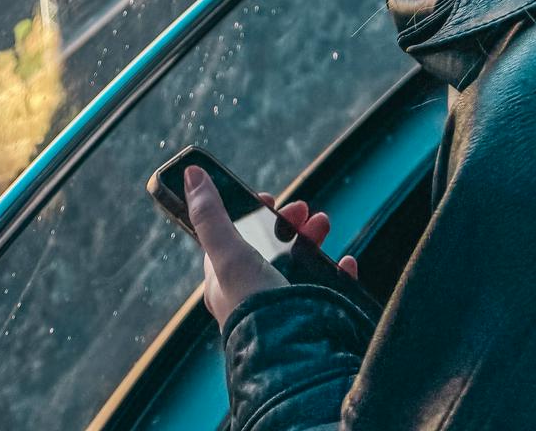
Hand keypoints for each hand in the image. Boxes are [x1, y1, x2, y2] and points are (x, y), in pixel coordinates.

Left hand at [184, 165, 358, 329]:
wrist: (293, 359)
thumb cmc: (254, 308)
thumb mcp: (228, 255)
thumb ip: (211, 217)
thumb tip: (191, 175)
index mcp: (225, 281)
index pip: (232, 236)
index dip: (250, 212)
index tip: (269, 197)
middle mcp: (251, 292)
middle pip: (269, 245)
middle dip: (288, 221)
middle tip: (304, 210)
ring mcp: (281, 303)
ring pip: (298, 261)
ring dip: (311, 237)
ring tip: (323, 224)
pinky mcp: (310, 316)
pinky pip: (327, 287)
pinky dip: (336, 271)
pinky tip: (344, 263)